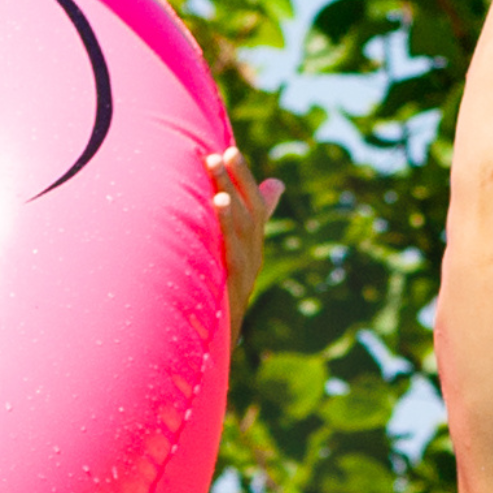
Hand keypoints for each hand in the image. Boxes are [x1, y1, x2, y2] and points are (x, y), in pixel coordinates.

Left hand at [208, 144, 284, 313]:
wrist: (220, 342)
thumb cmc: (224, 295)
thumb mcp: (237, 259)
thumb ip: (249, 223)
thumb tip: (277, 184)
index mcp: (254, 247)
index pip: (254, 205)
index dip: (244, 177)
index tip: (230, 150)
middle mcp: (254, 256)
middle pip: (249, 210)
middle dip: (235, 178)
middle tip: (219, 152)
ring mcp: (247, 270)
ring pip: (241, 226)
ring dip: (227, 193)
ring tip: (214, 167)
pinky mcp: (236, 284)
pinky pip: (233, 249)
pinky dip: (225, 224)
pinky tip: (214, 204)